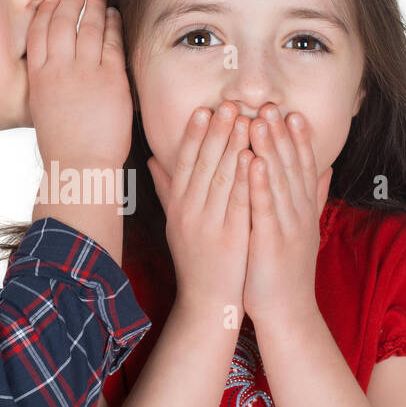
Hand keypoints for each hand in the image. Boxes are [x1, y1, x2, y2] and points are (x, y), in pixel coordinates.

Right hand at [26, 0, 130, 167]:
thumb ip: (46, 82)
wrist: (81, 165)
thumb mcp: (41, 108)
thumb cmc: (63, 145)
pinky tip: (115, 16)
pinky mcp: (111, 78)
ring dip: (94, 7)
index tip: (51, 0)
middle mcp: (60, 70)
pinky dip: (113, 24)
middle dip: (70, 3)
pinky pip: (113, 42)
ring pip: (88, 27)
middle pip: (62, 22)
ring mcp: (86, 72)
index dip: (45, 11)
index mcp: (39, 77)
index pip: (37, 32)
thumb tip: (53, 65)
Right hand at [147, 101, 252, 321]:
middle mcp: (189, 212)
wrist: (208, 302)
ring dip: (232, 147)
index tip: (204, 109)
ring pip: (220, 179)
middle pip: (203, 165)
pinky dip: (243, 178)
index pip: (185, 163)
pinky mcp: (229, 238)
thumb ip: (166, 189)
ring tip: (244, 119)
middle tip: (228, 104)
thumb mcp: (175, 222)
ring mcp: (208, 225)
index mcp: (178, 207)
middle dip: (216, 132)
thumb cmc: (195, 260)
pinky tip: (253, 157)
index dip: (195, 135)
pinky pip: (237, 203)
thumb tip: (152, 159)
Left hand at [242, 103, 331, 329]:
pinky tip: (253, 162)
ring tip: (259, 120)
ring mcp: (288, 227)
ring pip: (279, 181)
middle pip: (291, 166)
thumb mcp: (302, 229)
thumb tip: (326, 168)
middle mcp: (299, 214)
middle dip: (281, 134)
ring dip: (270, 149)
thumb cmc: (285, 271)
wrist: (287, 313)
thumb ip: (312, 197)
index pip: (301, 166)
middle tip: (271, 104)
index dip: (296, 138)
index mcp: (303, 210)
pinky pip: (266, 208)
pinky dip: (260, 184)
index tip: (288, 111)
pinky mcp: (272, 243)